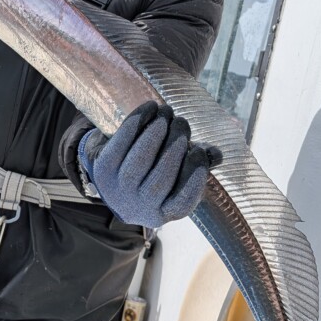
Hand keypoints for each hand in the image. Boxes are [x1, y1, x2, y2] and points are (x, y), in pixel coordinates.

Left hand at [78, 100, 221, 227]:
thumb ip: (200, 164)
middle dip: (174, 147)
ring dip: (155, 133)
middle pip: (160, 179)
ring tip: (167, 113)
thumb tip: (216, 155)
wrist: (115, 174)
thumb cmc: (157, 172)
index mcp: (165, 212)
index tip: (200, 152)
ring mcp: (119, 190)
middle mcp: (141, 207)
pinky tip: (149, 108)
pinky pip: (119, 145)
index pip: (182, 201)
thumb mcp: (180, 173)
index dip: (194, 177)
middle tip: (183, 123)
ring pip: (139, 162)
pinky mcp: (103, 170)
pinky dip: (135, 123)